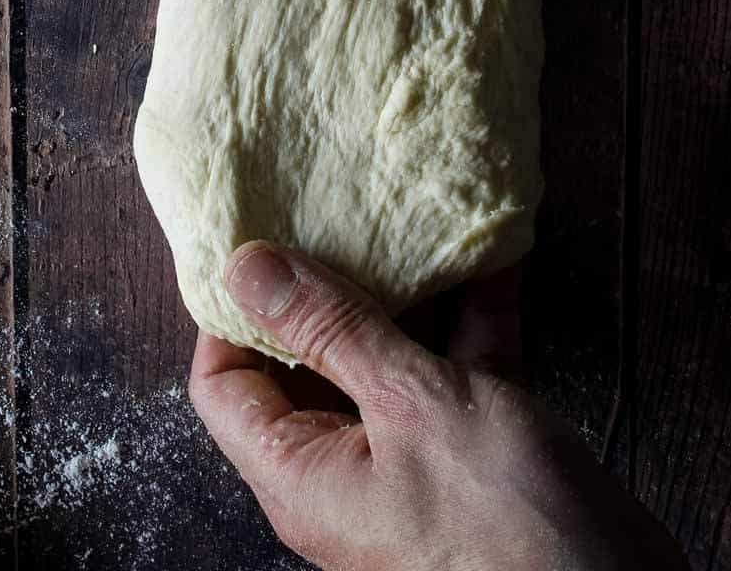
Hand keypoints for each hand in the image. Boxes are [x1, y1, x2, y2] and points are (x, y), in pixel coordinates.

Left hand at [191, 242, 687, 570]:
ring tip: (410, 214)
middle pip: (308, 360)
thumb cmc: (504, 524)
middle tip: (332, 205)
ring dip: (408, 289)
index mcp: (302, 471)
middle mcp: (344, 467)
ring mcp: (410, 458)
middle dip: (327, 281)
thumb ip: (331, 329)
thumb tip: (244, 268)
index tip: (256, 237)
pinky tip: (489, 255)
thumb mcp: (409, 403)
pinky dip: (471, 314)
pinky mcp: (472, 450)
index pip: (226, 382)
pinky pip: (456, 367)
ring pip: (389, 355)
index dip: (232, 310)